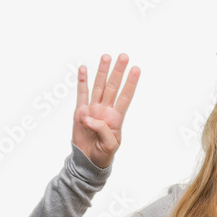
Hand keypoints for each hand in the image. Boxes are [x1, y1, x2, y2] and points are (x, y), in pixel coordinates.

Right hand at [72, 53, 139, 168]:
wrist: (88, 160)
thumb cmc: (103, 154)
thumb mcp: (110, 146)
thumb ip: (103, 130)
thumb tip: (90, 118)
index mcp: (116, 118)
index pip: (125, 97)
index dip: (131, 83)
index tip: (136, 69)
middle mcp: (105, 110)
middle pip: (113, 87)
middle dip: (118, 71)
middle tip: (124, 56)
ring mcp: (93, 109)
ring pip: (99, 86)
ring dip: (102, 72)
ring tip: (106, 57)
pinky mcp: (80, 112)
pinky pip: (81, 93)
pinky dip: (82, 80)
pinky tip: (84, 68)